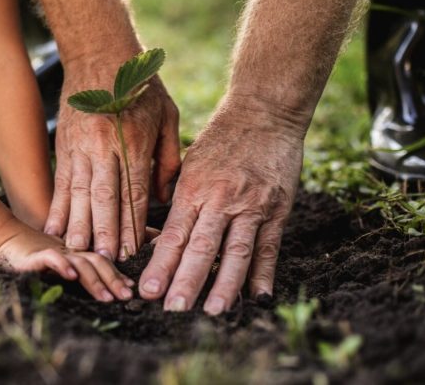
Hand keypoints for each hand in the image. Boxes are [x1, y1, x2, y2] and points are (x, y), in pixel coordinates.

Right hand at [0, 222, 134, 301]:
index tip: (130, 289)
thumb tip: (89, 286)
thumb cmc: (29, 255)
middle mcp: (68, 250)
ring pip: (80, 262)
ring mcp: (54, 251)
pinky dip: (63, 266)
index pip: (101, 261)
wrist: (2, 238)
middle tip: (127, 296)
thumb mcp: (56, 263)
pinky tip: (71, 276)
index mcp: (75, 253)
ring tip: (107, 297)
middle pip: (97, 261)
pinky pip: (52, 259)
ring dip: (96, 280)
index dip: (117, 274)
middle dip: (114, 279)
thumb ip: (73, 271)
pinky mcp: (35, 255)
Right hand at [45, 77, 180, 261]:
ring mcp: (81, 146)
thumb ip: (169, 157)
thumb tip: (164, 196)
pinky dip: (57, 207)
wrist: (100, 54)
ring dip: (78, 225)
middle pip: (105, 197)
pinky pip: (61, 181)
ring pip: (79, 193)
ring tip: (76, 252)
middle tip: (104, 261)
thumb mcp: (167, 115)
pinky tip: (54, 228)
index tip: (131, 250)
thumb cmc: (141, 87)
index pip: (134, 191)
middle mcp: (106, 146)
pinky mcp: (64, 145)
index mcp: (135, 140)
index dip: (132, 223)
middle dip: (104, 232)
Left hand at [139, 98, 303, 313]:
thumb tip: (159, 236)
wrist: (263, 112)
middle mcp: (221, 199)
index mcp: (194, 188)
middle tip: (173, 308)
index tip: (147, 290)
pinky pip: (269, 246)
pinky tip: (256, 297)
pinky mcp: (277, 208)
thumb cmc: (219, 139)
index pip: (174, 234)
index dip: (160, 264)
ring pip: (236, 251)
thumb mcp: (189, 164)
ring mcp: (252, 205)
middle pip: (202, 247)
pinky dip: (263, 273)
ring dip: (224, 285)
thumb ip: (178, 199)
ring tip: (213, 311)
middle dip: (186, 281)